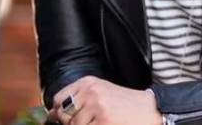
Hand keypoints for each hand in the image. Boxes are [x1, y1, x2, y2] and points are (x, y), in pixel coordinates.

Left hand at [47, 76, 161, 124]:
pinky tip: (104, 124)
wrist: (151, 111)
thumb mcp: (102, 93)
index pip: (59, 99)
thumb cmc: (126, 105)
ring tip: (100, 122)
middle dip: (71, 122)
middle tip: (90, 121)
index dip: (60, 113)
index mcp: (88, 82)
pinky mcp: (102, 120)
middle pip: (63, 114)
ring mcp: (96, 106)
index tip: (66, 119)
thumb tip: (50, 114)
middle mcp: (90, 91)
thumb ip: (78, 100)